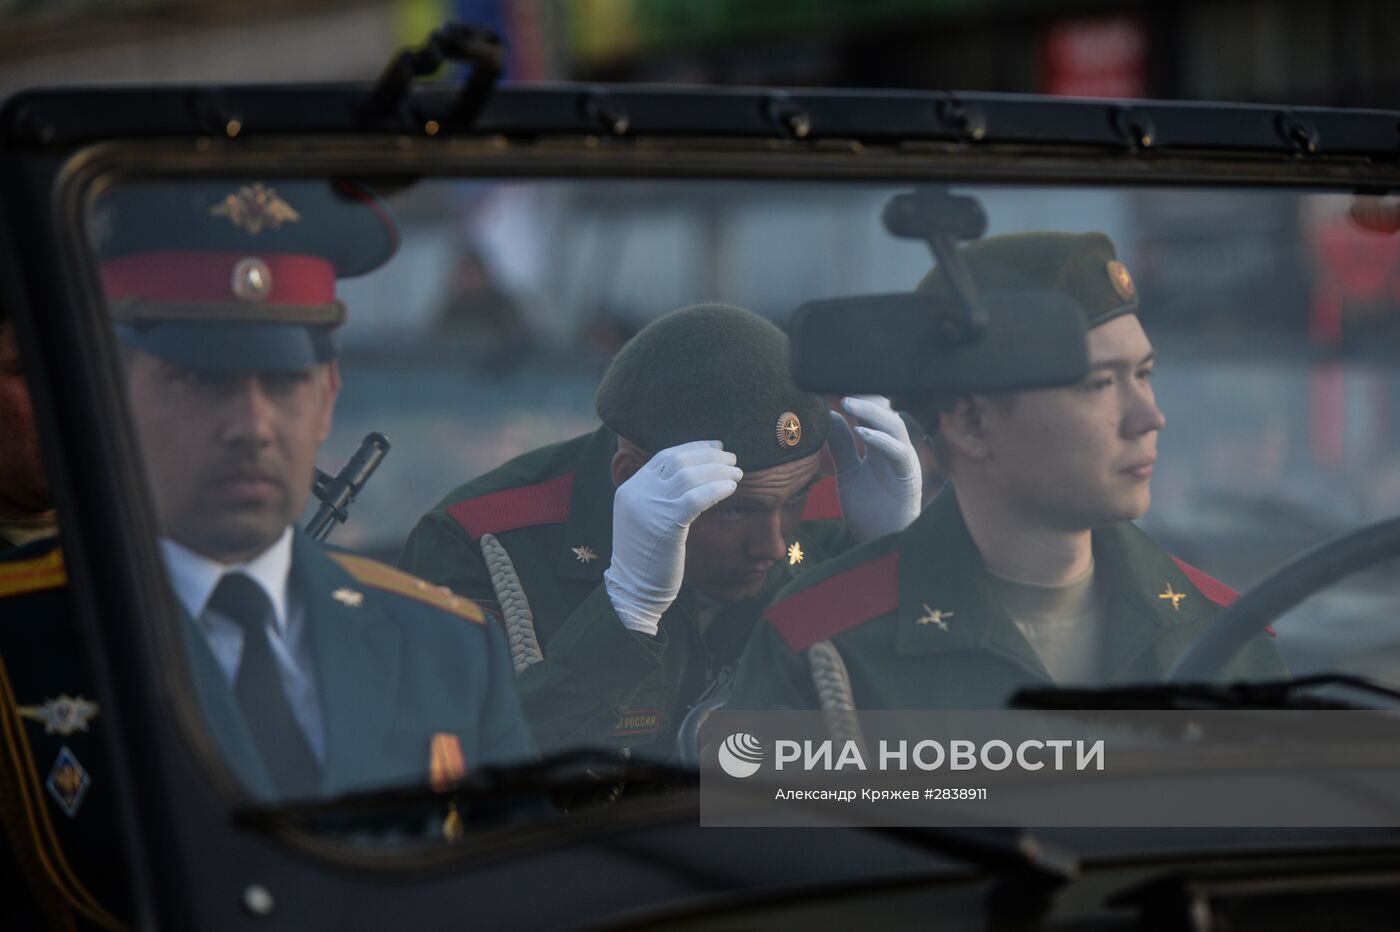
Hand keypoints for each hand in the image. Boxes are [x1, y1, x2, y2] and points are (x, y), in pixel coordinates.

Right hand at [604, 441, 742, 634]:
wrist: (633, 589)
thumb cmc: (647, 558)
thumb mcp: (646, 519)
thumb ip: (661, 496)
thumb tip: (695, 477)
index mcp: (631, 488)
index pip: (665, 456)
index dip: (693, 448)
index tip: (715, 447)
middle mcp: (637, 492)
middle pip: (678, 461)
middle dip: (709, 456)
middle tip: (732, 458)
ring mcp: (649, 507)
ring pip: (689, 476)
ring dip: (718, 471)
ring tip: (737, 473)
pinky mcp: (664, 524)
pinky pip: (695, 498)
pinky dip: (716, 489)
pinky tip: (731, 488)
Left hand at [828, 395, 921, 542]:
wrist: (881, 542)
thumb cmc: (869, 510)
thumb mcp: (848, 473)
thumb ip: (842, 446)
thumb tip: (829, 416)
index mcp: (880, 447)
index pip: (871, 414)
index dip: (856, 398)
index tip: (833, 383)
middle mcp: (894, 449)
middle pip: (885, 413)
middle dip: (866, 397)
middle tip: (840, 385)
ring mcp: (903, 461)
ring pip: (894, 426)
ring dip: (871, 413)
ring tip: (847, 403)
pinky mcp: (908, 477)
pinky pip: (898, 452)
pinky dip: (881, 440)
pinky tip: (862, 433)